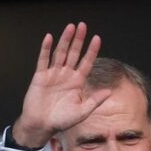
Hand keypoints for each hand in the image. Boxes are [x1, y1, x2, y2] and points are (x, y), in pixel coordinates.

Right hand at [12, 22, 111, 147]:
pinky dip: (46, 49)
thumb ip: (95, 101)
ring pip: (60, 53)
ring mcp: (53, 74)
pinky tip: (50, 38)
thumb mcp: (83, 111)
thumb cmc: (62, 120)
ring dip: (65, 40)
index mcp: (77, 82)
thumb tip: (110, 91)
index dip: (91, 50)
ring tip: (71, 27)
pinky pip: (43, 59)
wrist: (42, 125)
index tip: (97, 38)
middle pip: (74, 53)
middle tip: (83, 25)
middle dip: (79, 40)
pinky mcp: (40, 76)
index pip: (86, 62)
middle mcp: (66, 75)